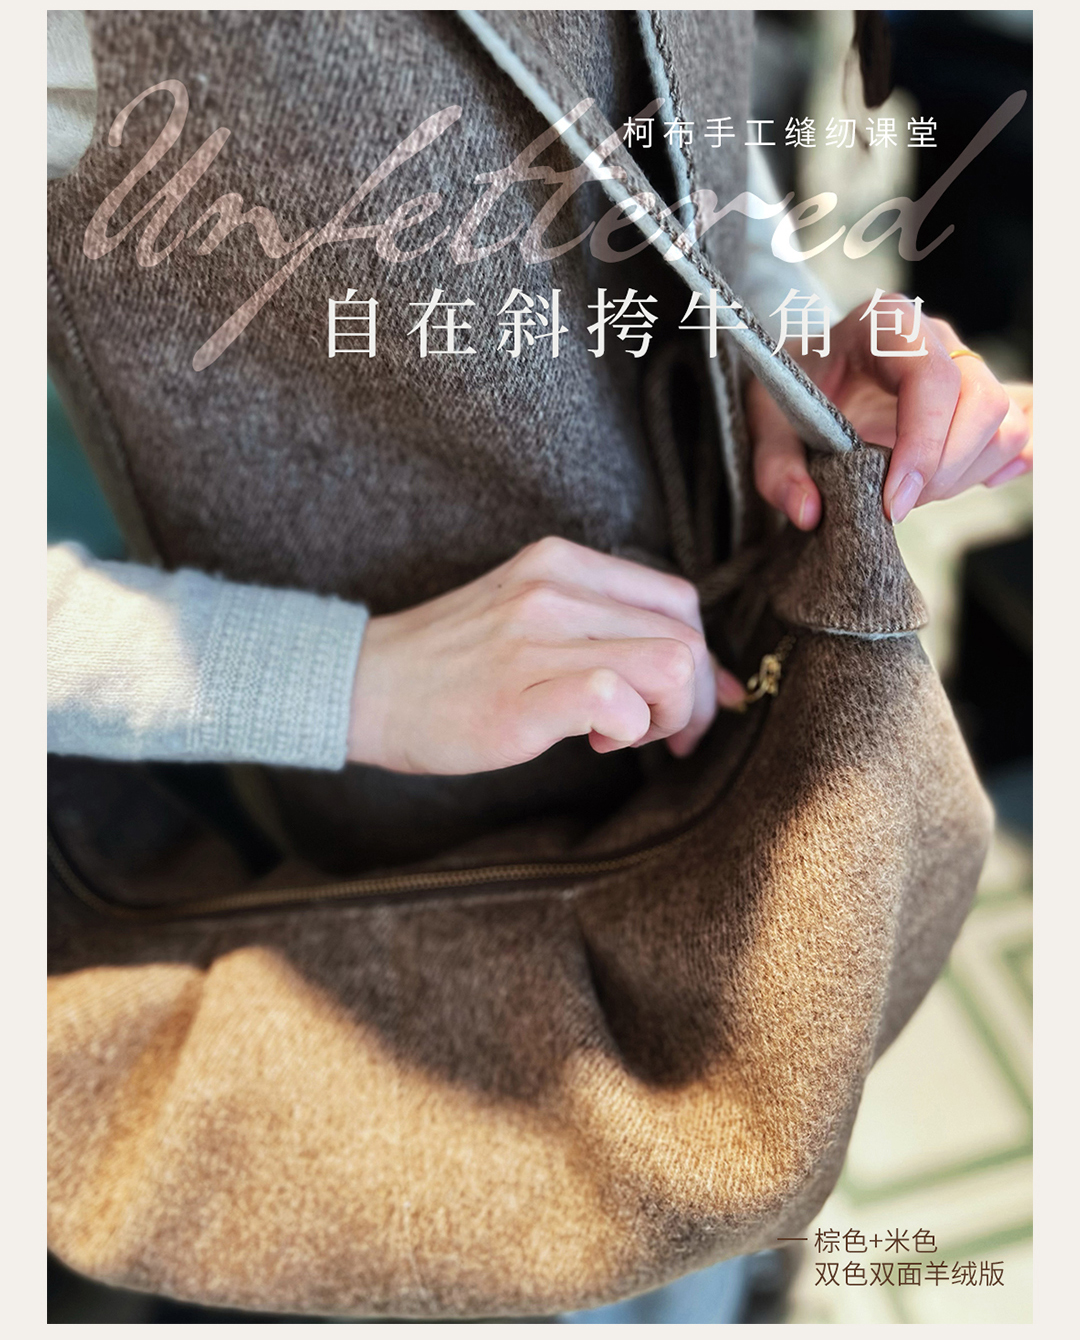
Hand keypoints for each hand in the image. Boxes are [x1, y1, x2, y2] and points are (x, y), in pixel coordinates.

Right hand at [347, 537, 747, 774]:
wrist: (363, 686)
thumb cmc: (450, 663)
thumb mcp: (525, 612)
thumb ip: (597, 624)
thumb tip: (691, 671)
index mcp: (561, 562)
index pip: (677, 599)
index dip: (704, 657)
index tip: (695, 702)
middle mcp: (554, 587)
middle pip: (685, 634)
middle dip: (697, 697)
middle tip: (668, 735)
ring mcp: (535, 637)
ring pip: (669, 663)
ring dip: (669, 714)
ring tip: (626, 735)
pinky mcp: (519, 694)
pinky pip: (616, 698)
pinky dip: (629, 729)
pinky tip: (596, 743)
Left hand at [747, 294, 1032, 528]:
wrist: (803, 375)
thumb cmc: (790, 389)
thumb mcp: (765, 422)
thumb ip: (775, 467)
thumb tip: (808, 512)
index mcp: (886, 324)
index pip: (932, 379)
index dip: (922, 447)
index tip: (892, 504)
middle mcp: (935, 337)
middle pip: (982, 403)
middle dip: (944, 470)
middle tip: (893, 505)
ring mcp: (964, 365)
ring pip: (1006, 423)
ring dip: (965, 475)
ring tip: (911, 493)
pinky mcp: (978, 397)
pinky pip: (1021, 428)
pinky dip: (1003, 463)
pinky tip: (963, 482)